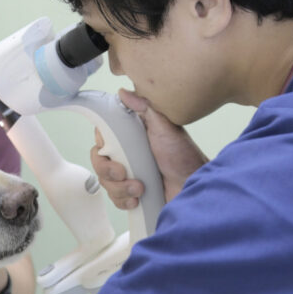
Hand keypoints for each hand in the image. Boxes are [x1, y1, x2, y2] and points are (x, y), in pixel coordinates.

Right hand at [91, 89, 208, 208]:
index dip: (102, 145)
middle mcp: (126, 154)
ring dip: (119, 189)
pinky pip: (114, 199)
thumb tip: (123, 92)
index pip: (102, 138)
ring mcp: (128, 175)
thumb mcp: (164, 127)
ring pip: (105, 183)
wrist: (193, 185)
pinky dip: (123, 201)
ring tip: (140, 189)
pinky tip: (137, 200)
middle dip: (108, 171)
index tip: (112, 150)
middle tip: (124, 173)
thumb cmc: (183, 155)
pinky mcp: (132, 194)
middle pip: (98, 162)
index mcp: (130, 136)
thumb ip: (144, 108)